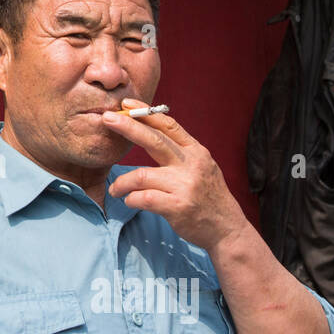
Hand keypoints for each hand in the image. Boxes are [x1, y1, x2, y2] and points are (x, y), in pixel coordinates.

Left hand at [100, 98, 250, 251]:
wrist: (227, 229)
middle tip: (106, 118)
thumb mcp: (201, 167)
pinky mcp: (177, 207)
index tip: (126, 104)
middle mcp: (191, 165)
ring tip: (115, 189)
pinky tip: (129, 201)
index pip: (168, 126)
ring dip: (122, 183)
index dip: (145, 113)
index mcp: (196, 152)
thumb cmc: (207, 197)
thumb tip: (150, 132)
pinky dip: (131, 199)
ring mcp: (184, 186)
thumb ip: (180, 152)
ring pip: (141, 176)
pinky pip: (143, 198)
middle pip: (154, 140)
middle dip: (127, 127)